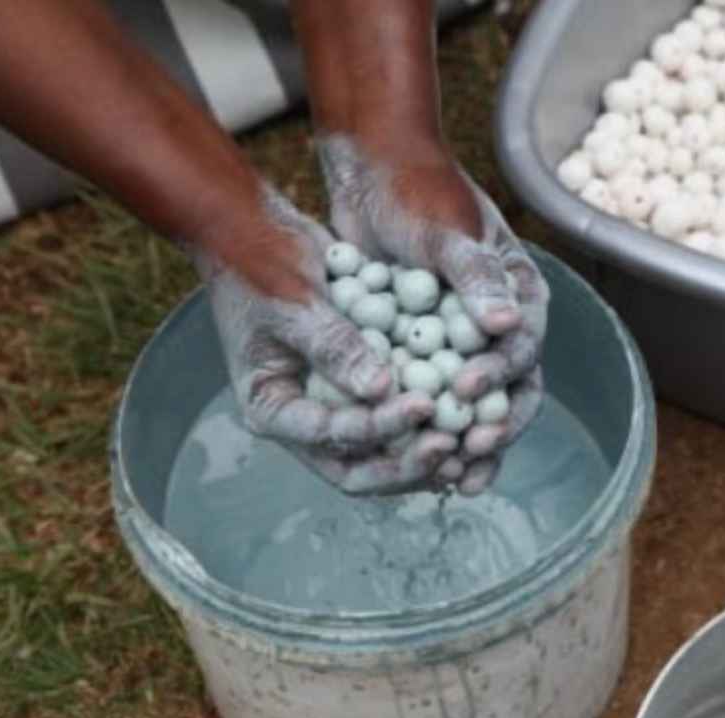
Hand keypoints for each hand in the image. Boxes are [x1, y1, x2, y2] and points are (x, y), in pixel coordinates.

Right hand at [189, 187, 456, 494]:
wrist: (257, 240)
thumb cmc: (263, 265)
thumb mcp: (294, 300)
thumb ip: (333, 346)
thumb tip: (378, 390)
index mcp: (270, 408)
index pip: (328, 438)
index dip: (378, 428)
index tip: (426, 404)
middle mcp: (301, 422)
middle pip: (356, 470)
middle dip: (405, 466)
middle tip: (453, 445)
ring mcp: (330, 413)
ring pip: (380, 458)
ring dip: (421, 458)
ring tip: (468, 444)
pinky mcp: (357, 396)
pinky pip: (394, 425)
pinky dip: (425, 429)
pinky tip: (465, 422)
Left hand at [317, 135, 548, 494]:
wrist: (373, 174)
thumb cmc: (414, 192)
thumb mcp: (446, 230)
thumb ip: (475, 275)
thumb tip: (507, 324)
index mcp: (517, 294)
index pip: (523, 348)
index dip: (501, 380)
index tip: (468, 399)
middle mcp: (497, 323)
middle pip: (508, 389)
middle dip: (491, 429)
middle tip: (467, 461)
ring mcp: (461, 340)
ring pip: (471, 404)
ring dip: (463, 442)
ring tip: (450, 481)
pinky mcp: (425, 349)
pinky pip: (431, 395)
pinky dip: (424, 426)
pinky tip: (411, 457)